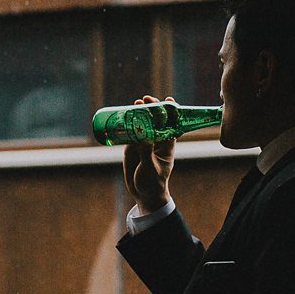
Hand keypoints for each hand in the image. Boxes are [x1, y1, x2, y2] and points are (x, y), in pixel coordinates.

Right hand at [123, 95, 174, 212]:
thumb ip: (147, 153)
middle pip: (155, 120)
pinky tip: (123, 115)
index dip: (171, 112)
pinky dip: (128, 123)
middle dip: (152, 108)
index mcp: (166, 145)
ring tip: (135, 103)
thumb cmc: (153, 183)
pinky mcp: (132, 147)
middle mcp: (155, 141)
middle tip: (145, 99)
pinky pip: (130, 132)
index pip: (171, 125)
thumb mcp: (150, 168)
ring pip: (142, 124)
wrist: (144, 194)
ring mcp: (143, 143)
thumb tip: (144, 137)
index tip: (169, 100)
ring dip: (139, 113)